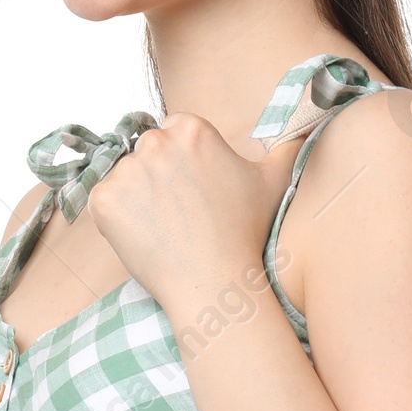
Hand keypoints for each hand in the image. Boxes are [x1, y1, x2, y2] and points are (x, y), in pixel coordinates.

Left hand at [85, 112, 275, 314]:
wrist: (214, 281)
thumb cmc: (244, 232)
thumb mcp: (274, 181)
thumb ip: (288, 147)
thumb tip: (308, 130)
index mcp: (192, 129)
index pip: (175, 134)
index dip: (184, 165)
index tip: (195, 192)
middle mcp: (155, 142)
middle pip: (148, 153)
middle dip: (159, 178)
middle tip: (182, 214)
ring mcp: (125, 171)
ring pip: (126, 177)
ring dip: (138, 198)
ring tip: (165, 228)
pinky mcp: (103, 200)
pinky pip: (105, 202)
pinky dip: (118, 219)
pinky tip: (145, 236)